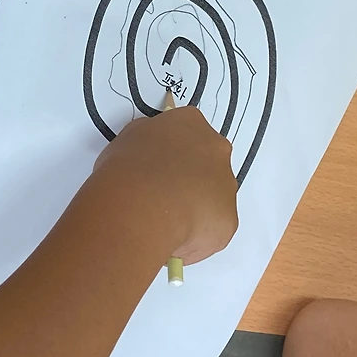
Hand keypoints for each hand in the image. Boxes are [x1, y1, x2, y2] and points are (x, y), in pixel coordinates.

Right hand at [90, 106, 238, 266]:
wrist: (142, 205)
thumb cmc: (130, 171)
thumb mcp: (128, 139)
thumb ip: (148, 141)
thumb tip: (147, 152)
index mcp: (190, 123)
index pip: (188, 132)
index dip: (172, 152)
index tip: (160, 165)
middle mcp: (215, 150)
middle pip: (209, 164)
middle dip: (190, 179)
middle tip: (163, 195)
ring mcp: (226, 184)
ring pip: (214, 197)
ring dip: (195, 206)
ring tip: (165, 219)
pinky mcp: (228, 218)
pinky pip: (214, 227)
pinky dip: (197, 233)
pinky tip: (174, 234)